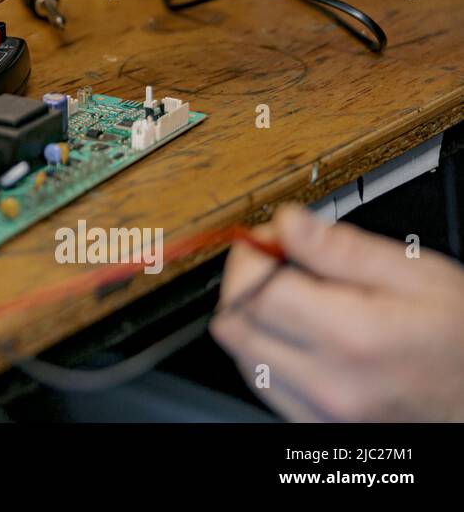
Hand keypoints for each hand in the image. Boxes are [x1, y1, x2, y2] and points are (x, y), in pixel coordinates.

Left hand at [211, 203, 463, 420]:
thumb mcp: (416, 275)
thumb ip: (342, 248)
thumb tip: (286, 224)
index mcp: (351, 337)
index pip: (252, 291)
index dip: (249, 256)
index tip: (266, 240)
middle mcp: (329, 383)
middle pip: (233, 327)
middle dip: (244, 285)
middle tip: (278, 265)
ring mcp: (322, 412)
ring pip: (243, 357)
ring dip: (255, 321)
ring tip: (301, 302)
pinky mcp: (319, 426)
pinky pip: (266, 385)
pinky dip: (270, 355)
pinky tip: (307, 337)